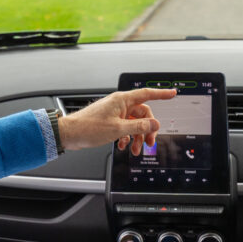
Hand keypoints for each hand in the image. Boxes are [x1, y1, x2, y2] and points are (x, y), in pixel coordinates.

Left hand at [57, 88, 176, 154]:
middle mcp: (119, 105)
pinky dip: (127, 137)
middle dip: (147, 129)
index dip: (161, 94)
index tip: (172, 93)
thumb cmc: (88, 127)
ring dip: (137, 137)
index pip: (147, 94)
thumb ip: (138, 126)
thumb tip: (154, 124)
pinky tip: (123, 145)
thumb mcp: (118, 129)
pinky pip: (125, 128)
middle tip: (148, 142)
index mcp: (122, 100)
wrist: (70, 133)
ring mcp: (115, 113)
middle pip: (142, 114)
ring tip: (135, 148)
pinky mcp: (110, 122)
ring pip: (134, 123)